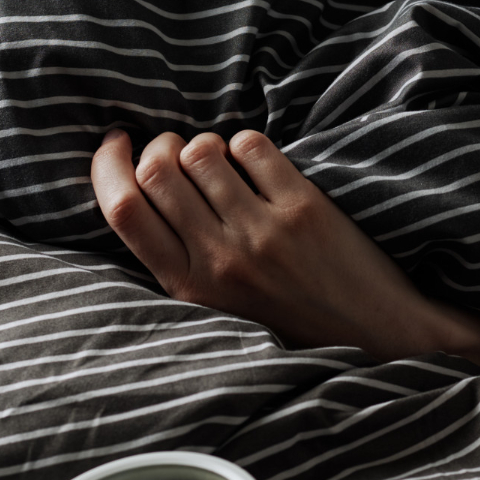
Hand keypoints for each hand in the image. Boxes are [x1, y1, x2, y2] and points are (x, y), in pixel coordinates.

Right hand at [90, 128, 479, 372]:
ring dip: (205, 145)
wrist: (371, 335)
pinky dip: (247, 145)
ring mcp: (262, 232)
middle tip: (176, 153)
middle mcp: (220, 260)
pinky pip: (251, 144)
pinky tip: (258, 167)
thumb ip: (176, 257)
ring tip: (220, 164)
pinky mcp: (302, 207)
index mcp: (188, 288)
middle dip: (160, 146)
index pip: (123, 210)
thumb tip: (135, 184)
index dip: (108, 165)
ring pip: (203, 150)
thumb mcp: (214, 306)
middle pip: (157, 170)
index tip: (116, 145)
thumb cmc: (287, 318)